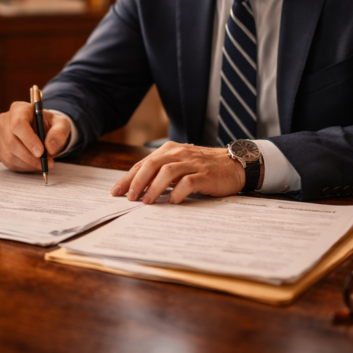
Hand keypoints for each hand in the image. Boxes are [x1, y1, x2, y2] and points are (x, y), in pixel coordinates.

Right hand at [0, 101, 71, 171]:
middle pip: (11, 141)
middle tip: (46, 163)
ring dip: (28, 164)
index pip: (18, 124)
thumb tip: (50, 147)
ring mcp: (0, 135)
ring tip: (43, 164)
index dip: (28, 139)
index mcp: (19, 109)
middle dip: (30, 156)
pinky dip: (23, 167)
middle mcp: (5, 120)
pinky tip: (33, 164)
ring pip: (9, 154)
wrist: (43, 130)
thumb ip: (59, 132)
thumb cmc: (50, 125)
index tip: (41, 152)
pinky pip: (8, 162)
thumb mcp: (61, 124)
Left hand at [110, 141, 245, 203]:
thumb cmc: (205, 167)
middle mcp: (179, 153)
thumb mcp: (181, 164)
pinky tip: (172, 202)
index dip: (128, 178)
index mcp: (170, 150)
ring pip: (167, 172)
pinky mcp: (206, 174)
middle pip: (152, 165)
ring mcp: (193, 163)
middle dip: (137, 182)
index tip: (116, 192)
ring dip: (154, 188)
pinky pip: (188, 182)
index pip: (144, 163)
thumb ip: (162, 171)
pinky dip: (178, 193)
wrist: (236, 165)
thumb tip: (138, 188)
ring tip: (146, 202)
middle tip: (129, 198)